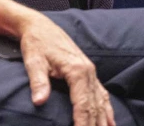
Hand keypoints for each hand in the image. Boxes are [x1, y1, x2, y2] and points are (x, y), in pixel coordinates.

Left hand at [17, 11, 114, 125]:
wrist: (40, 27)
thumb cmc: (36, 43)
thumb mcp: (33, 61)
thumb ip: (38, 81)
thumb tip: (39, 101)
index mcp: (77, 70)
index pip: (83, 104)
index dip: (82, 123)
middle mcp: (88, 72)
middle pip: (94, 106)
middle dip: (94, 125)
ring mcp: (91, 72)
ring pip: (101, 102)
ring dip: (103, 122)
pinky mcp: (89, 73)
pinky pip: (102, 94)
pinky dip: (107, 110)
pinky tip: (110, 123)